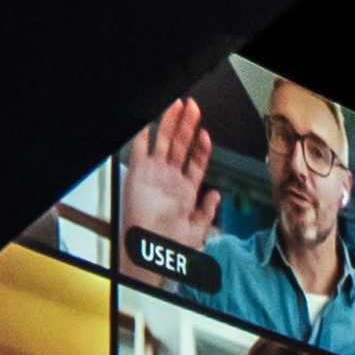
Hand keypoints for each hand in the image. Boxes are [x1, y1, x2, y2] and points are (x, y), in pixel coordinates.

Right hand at [123, 97, 222, 251]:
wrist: (151, 250)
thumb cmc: (170, 244)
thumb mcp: (198, 228)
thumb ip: (207, 210)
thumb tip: (216, 194)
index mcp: (185, 190)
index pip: (195, 162)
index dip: (202, 147)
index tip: (206, 134)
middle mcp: (169, 178)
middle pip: (181, 145)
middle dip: (187, 125)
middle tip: (193, 107)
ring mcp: (154, 174)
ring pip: (164, 141)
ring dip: (171, 123)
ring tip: (178, 105)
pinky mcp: (138, 173)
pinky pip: (140, 148)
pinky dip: (143, 133)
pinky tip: (148, 120)